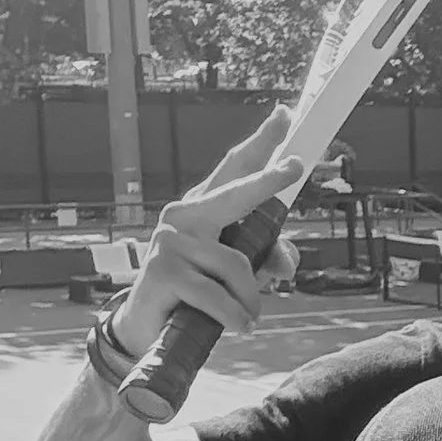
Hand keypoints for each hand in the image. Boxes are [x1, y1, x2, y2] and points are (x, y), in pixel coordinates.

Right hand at [113, 111, 303, 358]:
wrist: (147, 325)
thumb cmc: (196, 292)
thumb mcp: (237, 275)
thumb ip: (267, 261)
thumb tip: (287, 265)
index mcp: (204, 208)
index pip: (235, 168)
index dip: (261, 143)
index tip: (284, 115)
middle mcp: (185, 215)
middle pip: (235, 194)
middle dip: (266, 181)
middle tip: (295, 166)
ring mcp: (170, 241)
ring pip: (237, 264)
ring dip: (251, 298)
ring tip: (250, 316)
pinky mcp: (163, 271)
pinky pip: (218, 294)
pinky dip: (234, 315)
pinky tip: (238, 325)